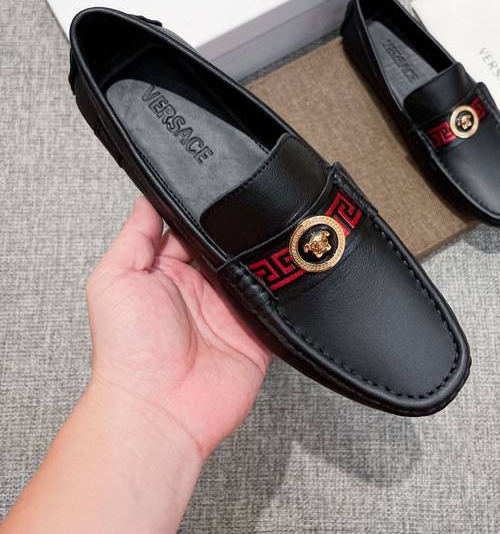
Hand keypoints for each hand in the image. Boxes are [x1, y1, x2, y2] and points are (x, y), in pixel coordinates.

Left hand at [86, 196, 271, 458]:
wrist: (159, 409)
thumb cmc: (127, 350)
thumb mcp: (115, 278)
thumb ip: (135, 235)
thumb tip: (148, 194)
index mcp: (167, 273)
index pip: (191, 230)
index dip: (204, 210)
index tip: (219, 186)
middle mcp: (200, 289)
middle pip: (227, 246)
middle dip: (238, 229)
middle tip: (252, 206)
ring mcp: (229, 311)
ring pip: (254, 269)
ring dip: (261, 255)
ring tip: (273, 232)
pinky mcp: (255, 332)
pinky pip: (275, 302)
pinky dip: (282, 287)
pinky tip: (287, 267)